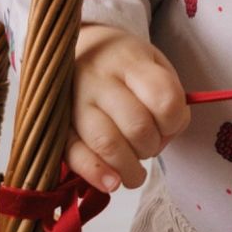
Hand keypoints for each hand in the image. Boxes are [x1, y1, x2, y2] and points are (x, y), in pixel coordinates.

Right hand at [65, 24, 190, 192]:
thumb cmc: (125, 62)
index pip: (163, 97)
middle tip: (151, 145)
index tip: (172, 124)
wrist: (79, 48)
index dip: (175, 120)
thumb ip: (168, 96)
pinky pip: (74, 155)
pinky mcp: (57, 125)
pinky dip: (96, 173)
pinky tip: (112, 182)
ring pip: (107, 143)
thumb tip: (167, 136)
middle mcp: (100, 80)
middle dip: (152, 145)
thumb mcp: (155, 63)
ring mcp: (74, 102)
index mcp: (131, 61)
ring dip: (128, 167)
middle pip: (137, 125)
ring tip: (135, 173)